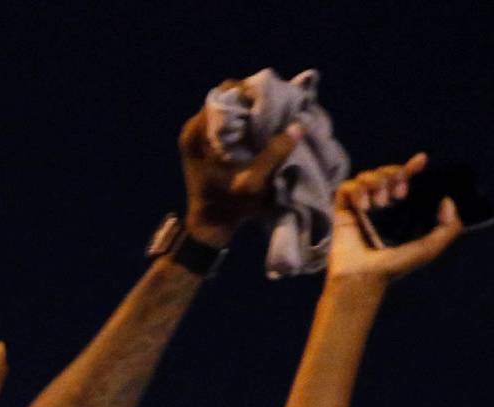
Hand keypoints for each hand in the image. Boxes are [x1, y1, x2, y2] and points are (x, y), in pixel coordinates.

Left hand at [178, 105, 300, 246]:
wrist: (209, 229)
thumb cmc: (229, 208)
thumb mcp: (253, 184)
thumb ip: (274, 155)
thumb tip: (299, 125)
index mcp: (197, 134)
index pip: (224, 94)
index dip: (250, 91)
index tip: (271, 99)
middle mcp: (194, 129)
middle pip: (225, 97)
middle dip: (251, 98)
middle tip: (273, 105)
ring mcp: (198, 135)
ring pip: (226, 108)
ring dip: (248, 109)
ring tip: (269, 114)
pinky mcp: (204, 144)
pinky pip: (225, 122)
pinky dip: (243, 121)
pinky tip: (259, 126)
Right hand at [325, 156, 464, 284]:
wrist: (364, 278)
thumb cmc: (393, 268)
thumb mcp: (428, 250)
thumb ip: (447, 229)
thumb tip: (448, 202)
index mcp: (398, 211)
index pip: (405, 181)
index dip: (412, 167)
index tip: (421, 161)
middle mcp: (380, 207)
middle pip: (386, 172)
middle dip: (394, 174)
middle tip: (400, 193)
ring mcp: (361, 207)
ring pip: (366, 176)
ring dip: (375, 181)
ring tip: (379, 203)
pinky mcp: (343, 210)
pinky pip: (346, 187)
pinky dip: (356, 190)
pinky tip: (363, 206)